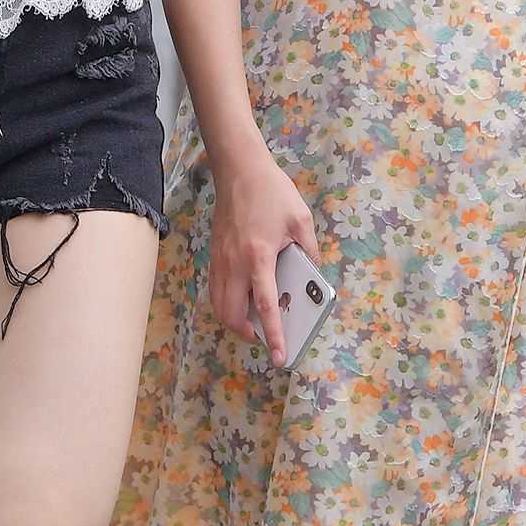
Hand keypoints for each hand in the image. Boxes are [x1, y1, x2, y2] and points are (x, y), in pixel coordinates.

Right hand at [208, 139, 320, 366]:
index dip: (273, 335)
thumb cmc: (272, 192)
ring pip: (219, 305)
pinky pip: (217, 290)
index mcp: (259, 257)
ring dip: (234, 321)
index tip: (279, 356)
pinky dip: (226, 303)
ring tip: (253, 324)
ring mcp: (221, 260)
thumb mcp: (301, 220)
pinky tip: (242, 300)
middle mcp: (235, 264)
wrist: (239, 170)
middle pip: (232, 315)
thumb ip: (308, 251)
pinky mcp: (215, 254)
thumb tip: (310, 276)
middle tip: (266, 338)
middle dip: (247, 334)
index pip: (265, 306)